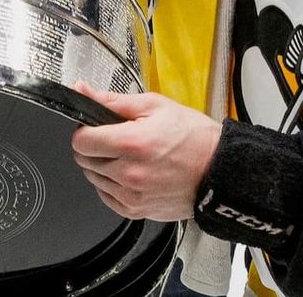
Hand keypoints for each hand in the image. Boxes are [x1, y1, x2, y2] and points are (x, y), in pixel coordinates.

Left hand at [70, 83, 220, 221]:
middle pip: (84, 160)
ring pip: (94, 179)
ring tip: (128, 157)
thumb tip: (82, 91)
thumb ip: (113, 101)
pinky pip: (107, 197)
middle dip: (94, 147)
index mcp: (131, 143)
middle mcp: (128, 173)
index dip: (85, 130)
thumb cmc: (194, 137)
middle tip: (115, 139)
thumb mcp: (155, 106)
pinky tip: (130, 174)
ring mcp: (132, 195)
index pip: (81, 141)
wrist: (220, 171)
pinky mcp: (136, 211)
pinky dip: (112, 185)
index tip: (96, 127)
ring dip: (102, 166)